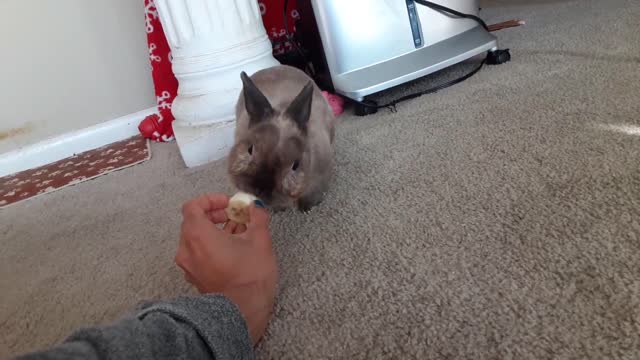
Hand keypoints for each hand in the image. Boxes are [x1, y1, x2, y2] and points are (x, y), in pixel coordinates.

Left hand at [175, 193, 276, 345]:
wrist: (242, 313)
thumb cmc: (249, 279)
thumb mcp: (260, 240)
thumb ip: (257, 217)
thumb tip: (256, 207)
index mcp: (198, 235)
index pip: (193, 206)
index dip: (211, 200)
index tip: (228, 203)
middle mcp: (187, 249)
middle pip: (193, 222)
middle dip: (216, 215)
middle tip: (236, 216)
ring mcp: (189, 266)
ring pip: (197, 238)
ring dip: (215, 231)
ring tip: (239, 234)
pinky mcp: (195, 278)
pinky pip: (199, 254)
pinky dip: (212, 246)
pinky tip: (233, 250)